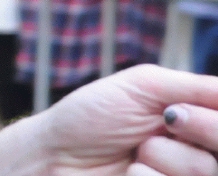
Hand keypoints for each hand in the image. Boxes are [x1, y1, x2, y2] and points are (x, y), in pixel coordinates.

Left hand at [0, 65, 217, 175]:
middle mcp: (198, 154)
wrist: (51, 155)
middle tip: (166, 121)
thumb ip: (196, 87)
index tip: (175, 110)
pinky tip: (127, 172)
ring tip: (136, 152)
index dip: (212, 120)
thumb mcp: (143, 87)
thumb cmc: (91, 117)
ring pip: (204, 169)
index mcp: (199, 123)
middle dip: (201, 129)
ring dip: (163, 154)